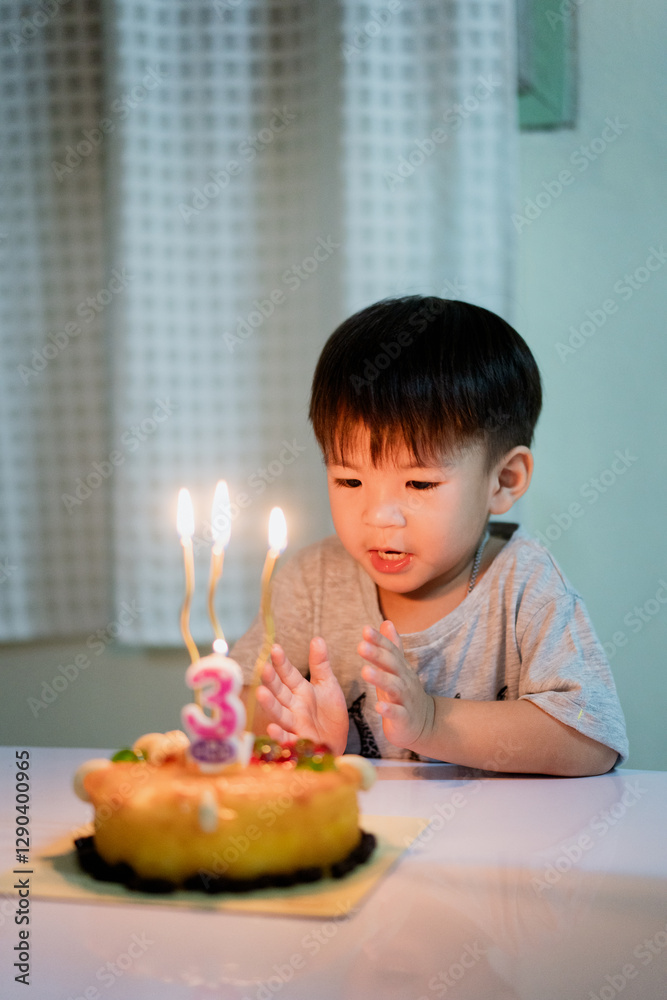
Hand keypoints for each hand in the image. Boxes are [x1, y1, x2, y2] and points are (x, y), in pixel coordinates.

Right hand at [255, 638, 348, 755]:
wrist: (337, 742)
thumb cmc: (330, 713)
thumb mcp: (328, 685)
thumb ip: (321, 664)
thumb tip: (317, 638)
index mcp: (300, 690)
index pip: (288, 674)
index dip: (282, 662)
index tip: (275, 648)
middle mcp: (293, 706)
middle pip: (280, 691)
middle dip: (271, 681)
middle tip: (263, 668)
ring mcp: (294, 723)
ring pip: (279, 713)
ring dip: (270, 704)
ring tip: (261, 693)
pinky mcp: (299, 741)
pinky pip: (287, 738)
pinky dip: (279, 735)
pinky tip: (272, 728)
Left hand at [358, 621, 434, 750]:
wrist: (425, 723)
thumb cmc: (404, 693)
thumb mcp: (398, 668)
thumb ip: (391, 646)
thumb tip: (386, 622)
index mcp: (400, 668)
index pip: (391, 650)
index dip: (379, 640)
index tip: (365, 629)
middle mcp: (405, 680)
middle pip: (392, 665)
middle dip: (377, 655)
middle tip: (361, 645)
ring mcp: (406, 699)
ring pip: (394, 687)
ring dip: (380, 679)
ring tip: (365, 671)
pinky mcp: (405, 719)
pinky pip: (398, 714)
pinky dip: (388, 710)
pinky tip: (378, 707)